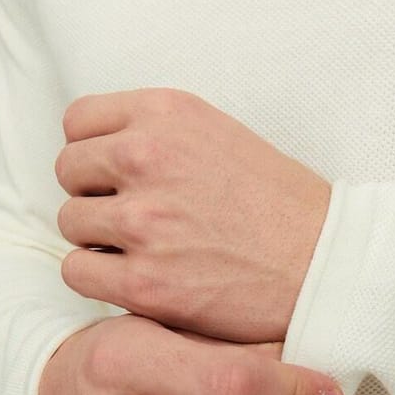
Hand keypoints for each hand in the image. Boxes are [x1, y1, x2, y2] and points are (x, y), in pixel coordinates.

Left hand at [55, 88, 330, 342]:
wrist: (325, 264)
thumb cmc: (281, 207)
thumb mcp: (221, 136)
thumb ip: (159, 135)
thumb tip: (101, 152)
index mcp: (167, 114)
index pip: (78, 122)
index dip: (92, 153)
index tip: (114, 176)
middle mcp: (147, 158)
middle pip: (69, 171)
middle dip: (94, 195)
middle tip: (132, 218)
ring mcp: (143, 221)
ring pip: (71, 222)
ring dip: (98, 239)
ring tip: (141, 250)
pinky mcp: (144, 280)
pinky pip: (78, 270)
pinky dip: (99, 277)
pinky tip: (134, 278)